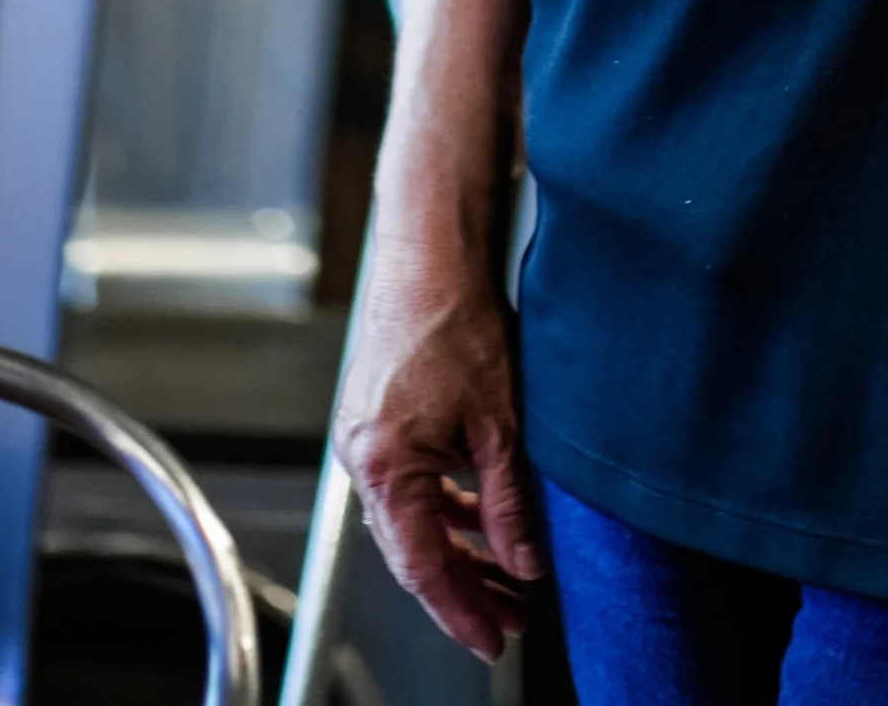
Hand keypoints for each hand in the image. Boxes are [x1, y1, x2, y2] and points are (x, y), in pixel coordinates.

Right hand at [333, 251, 544, 657]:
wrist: (431, 251)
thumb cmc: (456, 318)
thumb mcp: (499, 423)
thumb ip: (509, 502)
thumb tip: (525, 562)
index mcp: (384, 465)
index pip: (422, 566)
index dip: (461, 610)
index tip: (495, 637)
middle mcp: (362, 457)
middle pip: (413, 549)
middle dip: (465, 587)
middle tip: (512, 617)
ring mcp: (366, 438)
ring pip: (413, 518)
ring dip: (460, 548)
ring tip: (509, 574)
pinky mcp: (378, 419)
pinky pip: (411, 484)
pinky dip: (446, 507)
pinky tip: (483, 515)